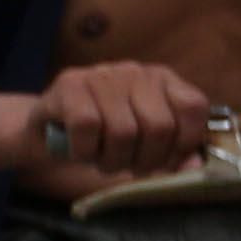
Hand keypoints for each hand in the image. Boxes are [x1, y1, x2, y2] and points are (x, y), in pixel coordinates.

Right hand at [16, 58, 221, 189]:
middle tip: (129, 167)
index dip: (184, 142)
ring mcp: (102, 74)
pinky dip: (85, 151)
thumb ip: (172, 154)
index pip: (193, 106)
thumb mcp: (143, 147)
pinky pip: (87, 126)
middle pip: (158, 126)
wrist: (45, 131)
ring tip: (103, 161)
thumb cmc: (102, 140)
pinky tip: (80, 152)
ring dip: (112, 161)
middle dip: (145, 161)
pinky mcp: (69, 84)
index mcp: (162, 81)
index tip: (166, 161)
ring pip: (123, 131)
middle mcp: (136, 72)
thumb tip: (195, 168)